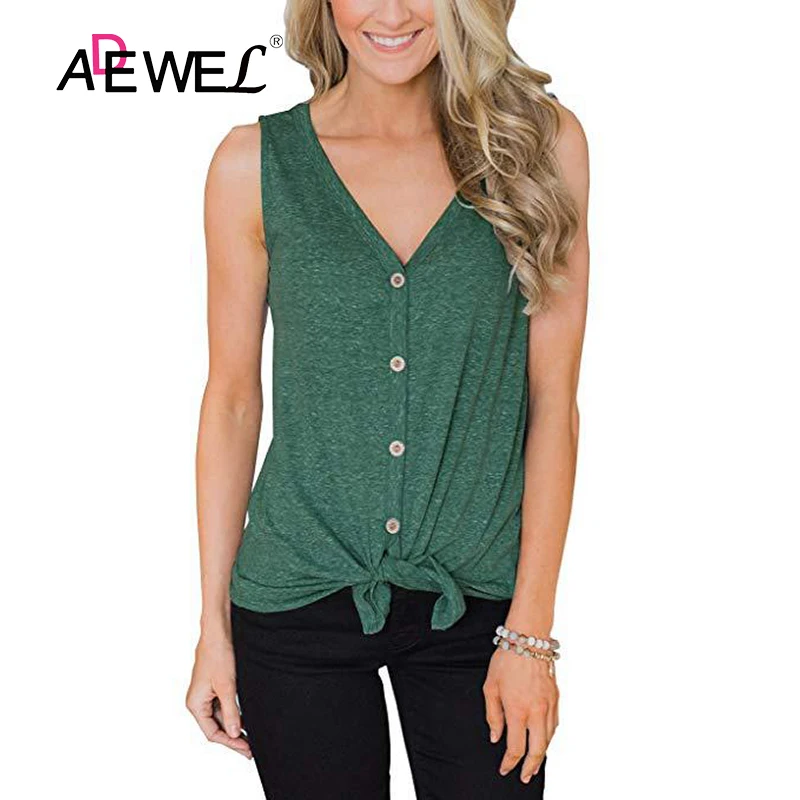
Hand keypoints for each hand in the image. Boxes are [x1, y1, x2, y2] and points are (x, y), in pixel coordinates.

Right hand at [186, 634, 251, 758]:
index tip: (246, 749)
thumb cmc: (218, 655)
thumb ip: (230, 712)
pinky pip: (223, 706)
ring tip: (251, 736)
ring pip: (220, 718)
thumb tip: (233, 734)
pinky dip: (234, 714)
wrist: (218, 632)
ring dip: (234, 726)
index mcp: (195, 704)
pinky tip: (246, 719)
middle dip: (233, 737)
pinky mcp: (214, 687)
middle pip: (215, 727)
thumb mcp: (227, 687)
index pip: (212, 733)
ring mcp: (206, 694)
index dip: (230, 743)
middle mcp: (198, 702)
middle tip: (251, 748)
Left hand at [482, 647, 558, 782]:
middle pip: (537, 750)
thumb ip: (493, 715)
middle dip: (531, 767)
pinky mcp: (556, 697)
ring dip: (542, 754)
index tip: (505, 768)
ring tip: (535, 763)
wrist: (528, 639)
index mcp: (518, 710)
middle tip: (525, 777)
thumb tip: (496, 736)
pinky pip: (555, 724)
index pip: (516, 747)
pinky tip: (544, 739)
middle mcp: (536, 711)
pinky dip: (550, 736)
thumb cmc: (506, 660)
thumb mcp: (490, 687)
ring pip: (549, 738)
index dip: (510, 762)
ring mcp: (549, 705)